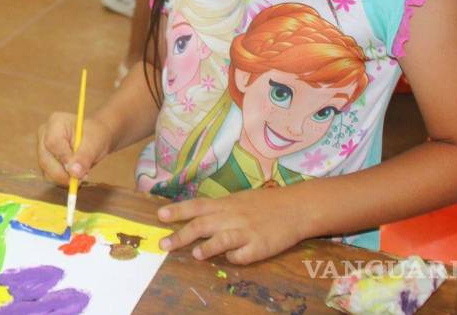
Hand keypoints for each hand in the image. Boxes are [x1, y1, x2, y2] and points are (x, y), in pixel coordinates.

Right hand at [36, 114, 113, 186]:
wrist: (94, 139)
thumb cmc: (95, 136)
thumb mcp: (94, 145)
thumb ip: (83, 158)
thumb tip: (74, 173)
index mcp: (55, 123)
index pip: (52, 143)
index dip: (64, 158)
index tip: (77, 170)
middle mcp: (44, 135)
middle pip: (45, 159)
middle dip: (63, 173)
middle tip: (81, 178)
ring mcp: (42, 149)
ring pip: (46, 170)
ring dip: (64, 178)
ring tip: (81, 174)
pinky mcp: (45, 161)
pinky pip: (49, 175)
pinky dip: (62, 179)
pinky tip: (75, 175)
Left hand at [158, 186, 306, 263]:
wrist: (296, 207)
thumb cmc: (264, 203)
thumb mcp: (238, 200)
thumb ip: (217, 209)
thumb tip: (193, 217)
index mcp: (226, 204)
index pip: (196, 206)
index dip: (177, 210)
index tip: (160, 216)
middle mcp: (233, 216)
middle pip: (203, 225)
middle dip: (181, 235)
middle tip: (164, 245)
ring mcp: (247, 231)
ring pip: (222, 239)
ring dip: (207, 247)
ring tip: (195, 254)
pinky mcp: (261, 246)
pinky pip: (244, 255)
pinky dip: (235, 257)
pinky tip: (232, 258)